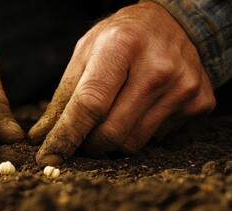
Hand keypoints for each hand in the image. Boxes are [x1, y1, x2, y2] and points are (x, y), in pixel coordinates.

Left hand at [29, 2, 215, 164]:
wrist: (174, 23)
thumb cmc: (121, 38)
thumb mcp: (85, 54)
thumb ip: (63, 98)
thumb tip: (40, 138)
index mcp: (121, 47)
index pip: (90, 105)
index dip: (66, 136)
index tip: (49, 158)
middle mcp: (157, 68)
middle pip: (111, 133)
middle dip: (89, 145)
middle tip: (82, 138)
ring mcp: (183, 87)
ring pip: (133, 143)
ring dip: (113, 141)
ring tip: (113, 116)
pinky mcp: (199, 103)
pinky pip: (156, 139)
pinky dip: (139, 132)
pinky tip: (140, 108)